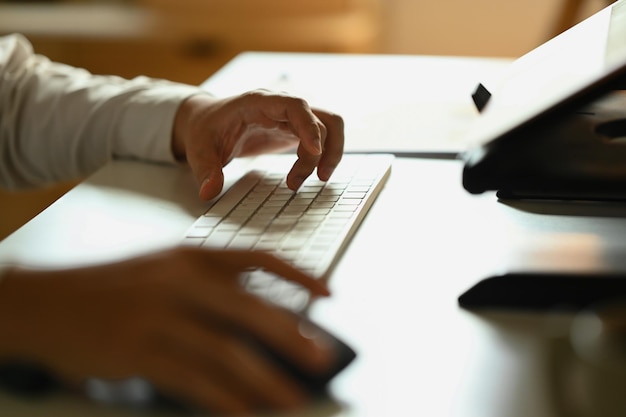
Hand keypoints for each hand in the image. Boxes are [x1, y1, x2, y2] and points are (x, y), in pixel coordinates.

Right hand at [0, 247, 331, 414]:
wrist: (49, 301)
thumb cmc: (112, 287)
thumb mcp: (164, 270)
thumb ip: (208, 285)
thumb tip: (258, 315)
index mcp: (192, 257)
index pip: (258, 258)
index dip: (298, 275)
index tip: (329, 294)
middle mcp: (180, 281)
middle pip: (251, 309)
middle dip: (293, 336)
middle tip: (322, 358)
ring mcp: (159, 316)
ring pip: (226, 351)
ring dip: (266, 380)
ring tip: (293, 400)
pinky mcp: (138, 351)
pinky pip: (193, 379)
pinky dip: (224, 399)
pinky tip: (245, 412)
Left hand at [172, 90, 343, 199]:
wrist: (206, 121)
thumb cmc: (205, 131)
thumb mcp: (199, 152)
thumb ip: (206, 171)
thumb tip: (208, 193)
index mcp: (258, 103)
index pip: (295, 105)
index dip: (309, 126)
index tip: (315, 151)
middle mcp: (280, 106)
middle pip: (319, 119)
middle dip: (319, 151)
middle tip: (305, 180)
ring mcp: (290, 116)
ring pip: (329, 124)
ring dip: (332, 150)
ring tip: (320, 177)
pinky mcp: (294, 128)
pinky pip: (323, 135)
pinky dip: (325, 154)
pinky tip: (313, 173)